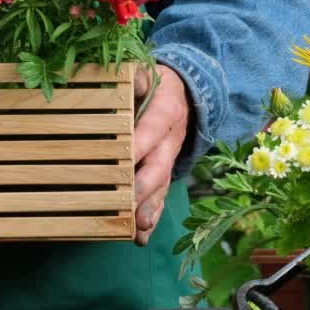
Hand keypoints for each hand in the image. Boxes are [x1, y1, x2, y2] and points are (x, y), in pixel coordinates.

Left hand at [133, 64, 190, 244]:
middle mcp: (170, 140)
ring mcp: (168, 159)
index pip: (152, 129)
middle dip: (144, 188)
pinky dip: (151, 218)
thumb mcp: (150, 71)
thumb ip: (139, 76)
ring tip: (138, 228)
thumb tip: (135, 77)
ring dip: (149, 209)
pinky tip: (140, 237)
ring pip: (160, 187)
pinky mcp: (164, 173)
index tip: (123, 161)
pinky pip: (160, 197)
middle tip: (130, 206)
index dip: (139, 145)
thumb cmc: (158, 83)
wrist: (186, 94)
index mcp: (166, 111)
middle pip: (158, 166)